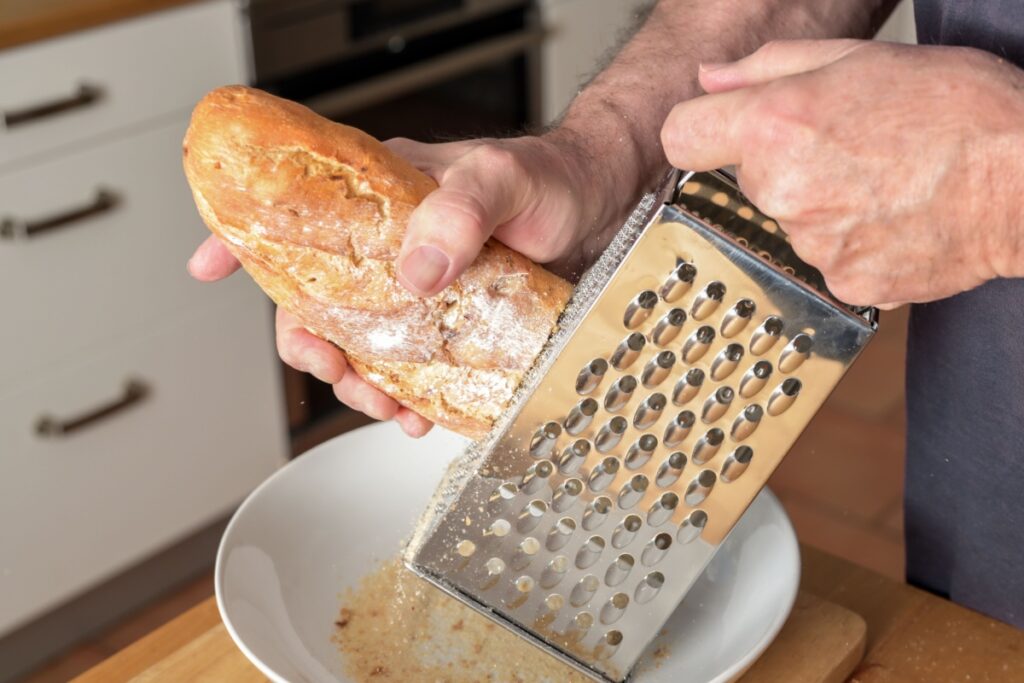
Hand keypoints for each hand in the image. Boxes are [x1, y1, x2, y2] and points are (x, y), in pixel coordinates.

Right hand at [188, 132, 604, 435]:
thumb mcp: (507, 178)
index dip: (243, 239)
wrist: (612, 204)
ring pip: (361, 343)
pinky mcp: (453, 322)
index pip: (299, 213)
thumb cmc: (558, 176)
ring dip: (361, 384)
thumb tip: (415, 270)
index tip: (205, 268)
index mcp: (387, 196)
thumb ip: (461, 212)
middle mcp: (394, 242)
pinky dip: (407, 396)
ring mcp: (422, 286)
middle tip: (336, 373)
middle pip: (319, 298)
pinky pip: (411, 367)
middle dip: (312, 346)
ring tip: (389, 409)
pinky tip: (420, 413)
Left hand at [661, 39, 1023, 306]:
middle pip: (747, 177)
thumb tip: (711, 80)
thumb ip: (767, 68)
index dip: (704, 129)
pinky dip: (851, 240)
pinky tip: (893, 216)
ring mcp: (812, 244)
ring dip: (820, 201)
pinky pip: (826, 257)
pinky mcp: (844, 281)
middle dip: (782, 160)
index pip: (682, 136)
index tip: (726, 130)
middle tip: (848, 143)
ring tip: (883, 179)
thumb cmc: (960, 111)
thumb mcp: (859, 58)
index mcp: (776, 127)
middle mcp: (783, 191)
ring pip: (788, 218)